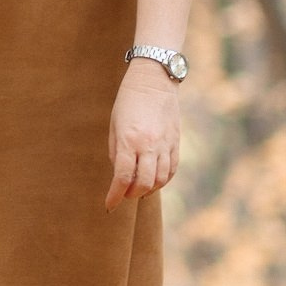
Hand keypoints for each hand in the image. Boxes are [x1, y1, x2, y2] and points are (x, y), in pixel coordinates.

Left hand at [105, 60, 180, 210]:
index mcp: (129, 140)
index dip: (115, 195)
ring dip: (148, 190)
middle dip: (132, 195)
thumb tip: (120, 174)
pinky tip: (155, 181)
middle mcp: (149, 145)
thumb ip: (117, 151)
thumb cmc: (128, 100)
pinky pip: (172, 169)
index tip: (109, 205)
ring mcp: (165, 145)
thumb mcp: (114, 124)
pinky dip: (163, 180)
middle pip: (144, 183)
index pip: (123, 177)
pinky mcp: (176, 142)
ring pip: (160, 180)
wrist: (154, 80)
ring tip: (138, 190)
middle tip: (123, 196)